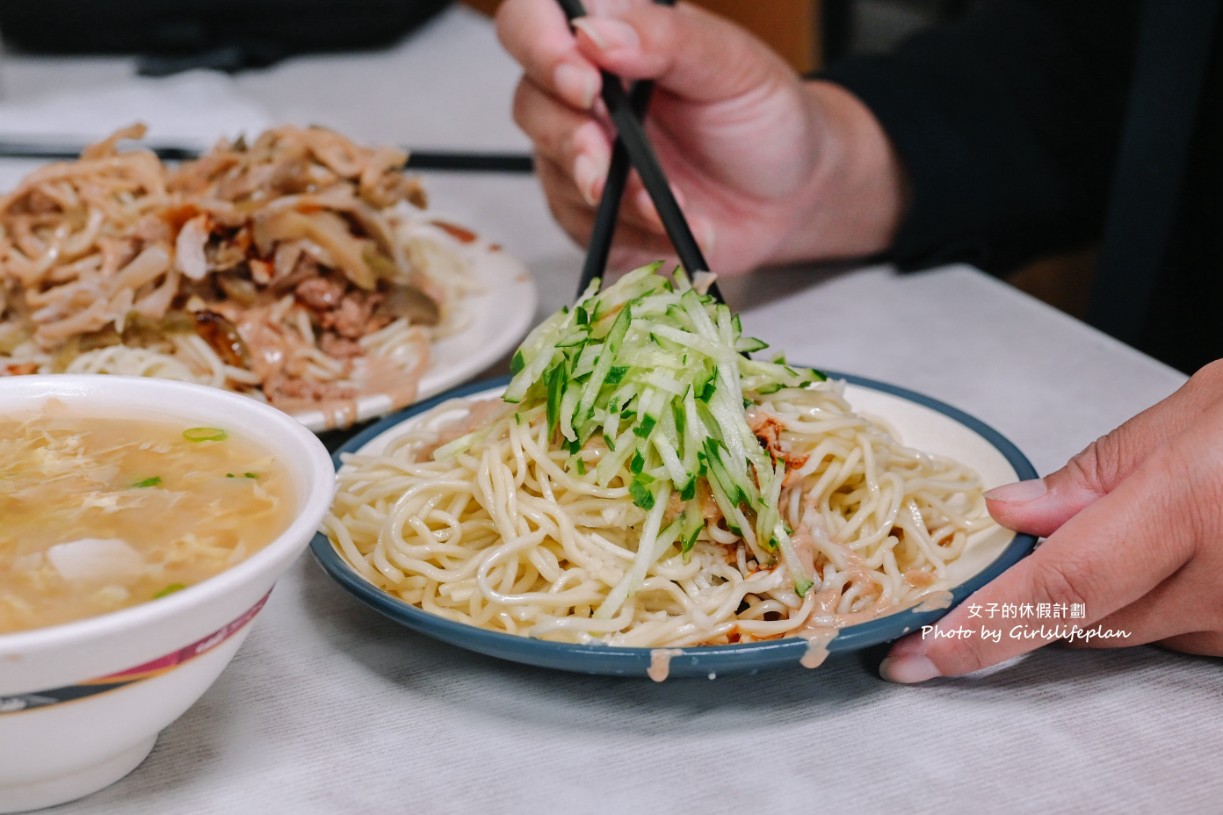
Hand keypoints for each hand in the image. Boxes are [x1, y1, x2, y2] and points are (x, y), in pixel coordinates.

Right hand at [494, 0, 905, 273]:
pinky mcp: (592, 214)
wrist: (790, 195)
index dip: (540, 47)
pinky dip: (633, 232)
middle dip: (569, 139)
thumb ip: (666, 39)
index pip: (535, 20)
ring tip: (669, 202)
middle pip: (528, 101)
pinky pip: (585, 227)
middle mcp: (585, 93)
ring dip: (612, 194)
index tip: (583, 84)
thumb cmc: (762, 118)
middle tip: (607, 162)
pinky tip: (673, 226)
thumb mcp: (732, 65)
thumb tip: (594, 32)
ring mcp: (582, 155)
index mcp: (612, 36)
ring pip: (553, 171)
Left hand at [881, 359, 1222, 682]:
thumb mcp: (1195, 411)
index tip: (920, 655)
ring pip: (1125, 627)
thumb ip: (1097, 473)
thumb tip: (1011, 515)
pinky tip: (1149, 552)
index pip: (1059, 589)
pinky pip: (1174, 628)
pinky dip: (1139, 596)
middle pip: (1081, 618)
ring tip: (1093, 539)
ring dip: (1084, 594)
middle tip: (955, 596)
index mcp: (1191, 507)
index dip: (981, 628)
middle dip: (1014, 608)